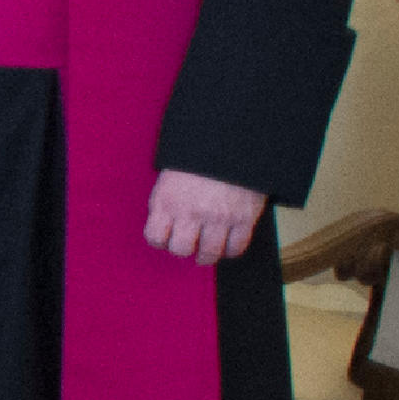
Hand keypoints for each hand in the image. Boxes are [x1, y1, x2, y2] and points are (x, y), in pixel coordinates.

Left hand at [144, 167, 264, 266]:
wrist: (231, 143)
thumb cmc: (197, 158)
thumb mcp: (170, 176)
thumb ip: (167, 201)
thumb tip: (165, 225)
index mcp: (167, 200)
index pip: (155, 237)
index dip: (160, 240)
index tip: (166, 238)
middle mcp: (191, 212)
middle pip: (181, 250)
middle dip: (183, 249)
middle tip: (188, 244)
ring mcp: (218, 217)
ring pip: (209, 253)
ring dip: (207, 255)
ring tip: (207, 250)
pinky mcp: (243, 219)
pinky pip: (236, 248)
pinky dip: (231, 251)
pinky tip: (227, 246)